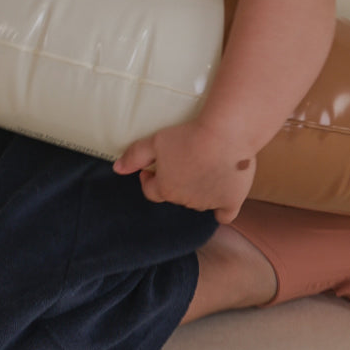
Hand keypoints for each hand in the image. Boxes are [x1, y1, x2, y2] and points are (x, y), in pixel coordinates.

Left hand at [113, 118, 255, 223]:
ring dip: (197, 190)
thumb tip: (117, 168)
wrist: (225, 134)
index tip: (152, 167)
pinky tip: (221, 199)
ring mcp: (210, 203)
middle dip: (175, 182)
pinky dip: (221, 210)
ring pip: (199, 202)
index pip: (151, 191)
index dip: (149, 178)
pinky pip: (224, 214)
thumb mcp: (155, 141)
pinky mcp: (231, 201)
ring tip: (204, 167)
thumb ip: (135, 156)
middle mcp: (186, 200)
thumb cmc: (188, 136)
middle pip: (176, 195)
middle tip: (182, 160)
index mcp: (166, 188)